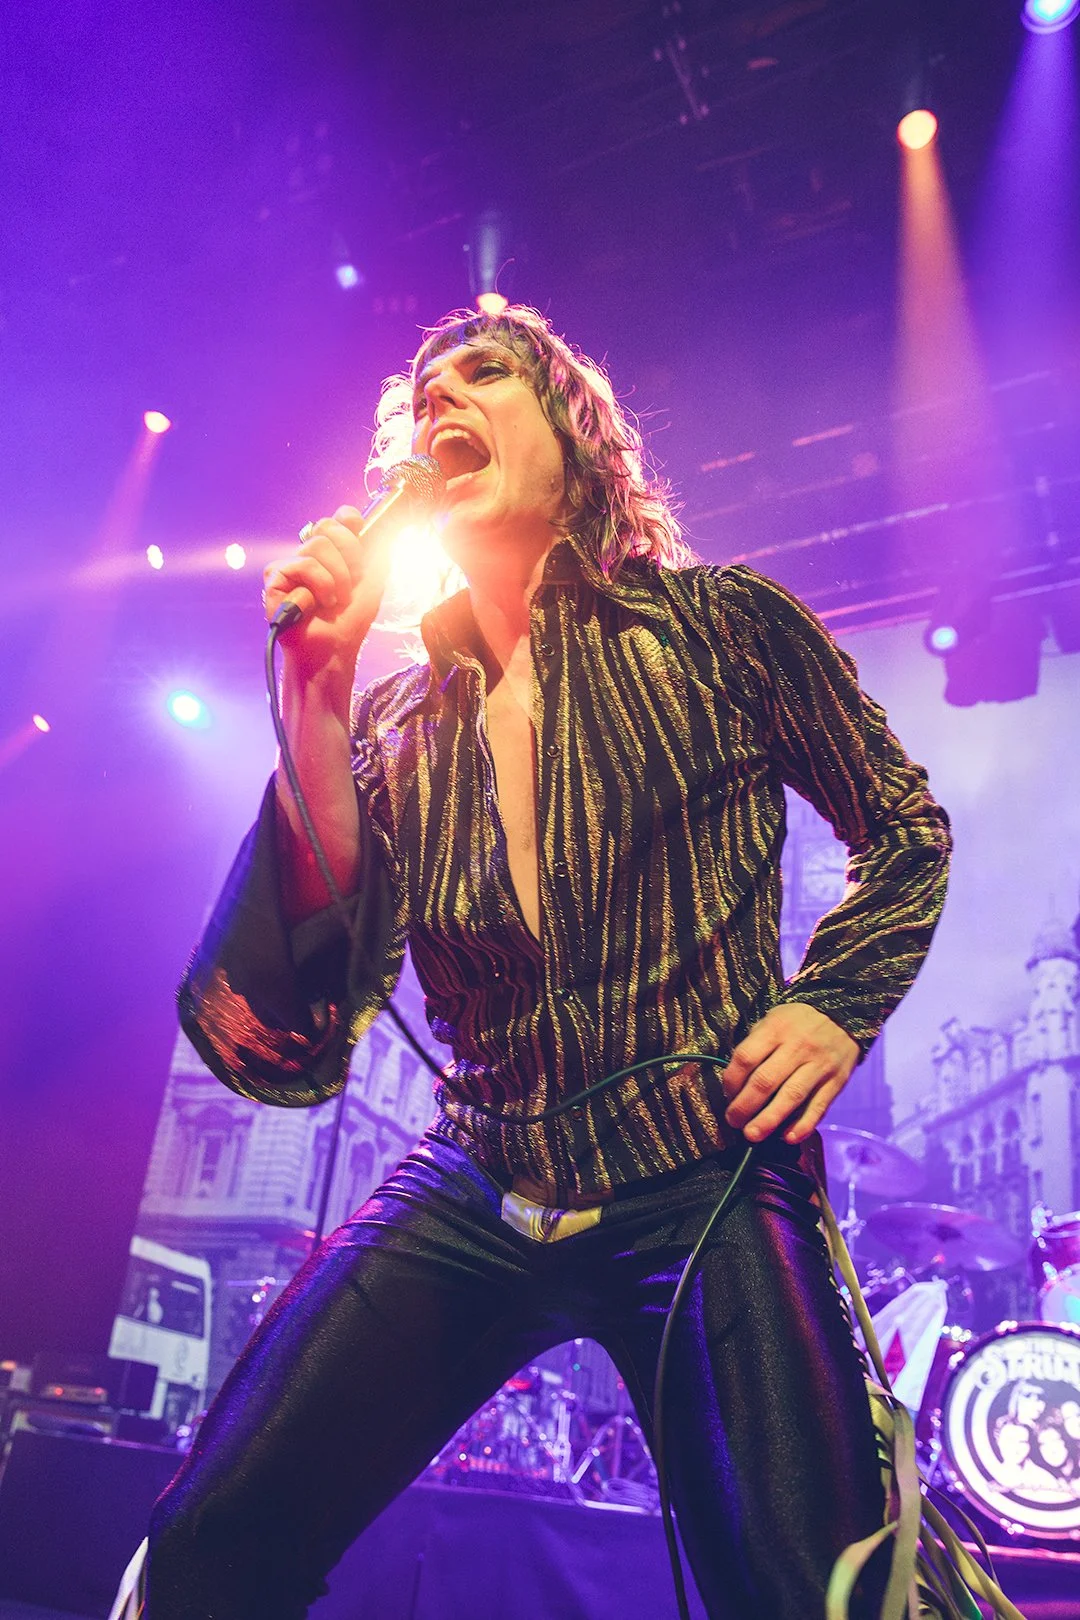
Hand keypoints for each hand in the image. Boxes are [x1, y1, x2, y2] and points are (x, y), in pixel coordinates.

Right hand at [263, 505, 394, 678]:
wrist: (334, 649)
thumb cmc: (350, 621)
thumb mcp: (374, 581)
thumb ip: (379, 550)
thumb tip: (391, 524)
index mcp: (332, 553)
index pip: (338, 518)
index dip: (350, 522)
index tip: (360, 539)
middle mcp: (309, 555)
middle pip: (326, 526)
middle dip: (347, 557)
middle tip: (349, 585)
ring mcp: (290, 565)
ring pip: (316, 545)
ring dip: (335, 578)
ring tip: (333, 601)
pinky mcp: (275, 578)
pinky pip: (302, 565)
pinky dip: (317, 587)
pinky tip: (315, 606)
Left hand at [722, 1003, 859, 1145]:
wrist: (845, 1015)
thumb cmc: (800, 1021)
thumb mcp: (774, 1018)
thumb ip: (756, 1044)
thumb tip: (736, 1080)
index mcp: (777, 1029)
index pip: (746, 1058)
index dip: (732, 1080)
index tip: (728, 1094)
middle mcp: (798, 1047)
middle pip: (765, 1081)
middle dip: (744, 1106)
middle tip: (733, 1121)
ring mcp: (819, 1065)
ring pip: (791, 1096)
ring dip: (769, 1120)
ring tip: (752, 1135)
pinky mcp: (836, 1082)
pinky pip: (818, 1106)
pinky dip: (803, 1125)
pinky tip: (788, 1137)